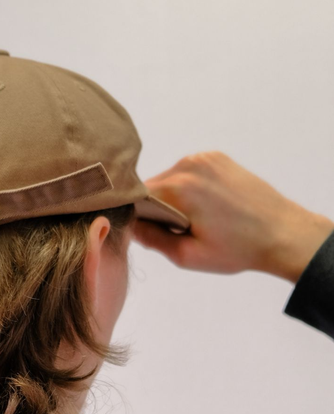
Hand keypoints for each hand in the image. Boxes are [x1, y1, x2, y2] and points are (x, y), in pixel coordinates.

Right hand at [131, 151, 333, 282]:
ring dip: (172, 198)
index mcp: (178, 188)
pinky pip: (188, 173)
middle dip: (156, 208)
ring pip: (169, 179)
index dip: (137, 218)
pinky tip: (207, 207)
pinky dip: (189, 189)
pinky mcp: (217, 158)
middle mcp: (189, 165)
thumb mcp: (187, 256)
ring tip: (196, 220)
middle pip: (152, 186)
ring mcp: (205, 158)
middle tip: (178, 232)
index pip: (136, 198)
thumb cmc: (237, 249)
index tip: (149, 234)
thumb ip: (152, 239)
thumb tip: (130, 226)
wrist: (282, 233)